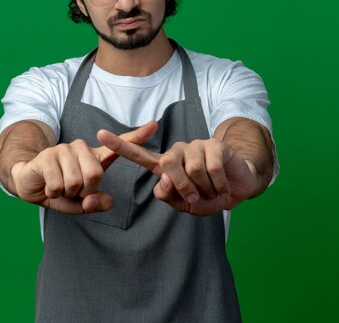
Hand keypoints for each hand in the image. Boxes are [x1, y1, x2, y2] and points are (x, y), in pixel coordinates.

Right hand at [12, 121, 158, 214]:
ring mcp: (64, 149)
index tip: (155, 125)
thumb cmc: (58, 189)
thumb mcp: (79, 203)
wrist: (28, 182)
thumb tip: (107, 202)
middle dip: (83, 192)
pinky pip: (58, 185)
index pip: (119, 145)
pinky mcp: (48, 155)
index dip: (137, 136)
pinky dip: (54, 193)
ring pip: (76, 182)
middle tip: (72, 191)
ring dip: (66, 193)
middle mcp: (81, 148)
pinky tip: (49, 186)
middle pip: (95, 175)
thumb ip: (94, 204)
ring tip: (59, 187)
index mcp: (94, 158)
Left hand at [96, 131, 259, 214]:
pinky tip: (223, 183)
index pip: (138, 155)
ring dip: (205, 188)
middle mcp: (177, 152)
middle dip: (183, 187)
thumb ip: (169, 196)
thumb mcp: (185, 204)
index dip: (118, 146)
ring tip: (212, 188)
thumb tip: (161, 181)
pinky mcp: (214, 144)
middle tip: (198, 196)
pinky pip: (211, 168)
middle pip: (166, 165)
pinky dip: (218, 184)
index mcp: (164, 166)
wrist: (238, 188)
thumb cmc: (208, 195)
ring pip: (191, 169)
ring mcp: (195, 145)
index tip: (100, 135)